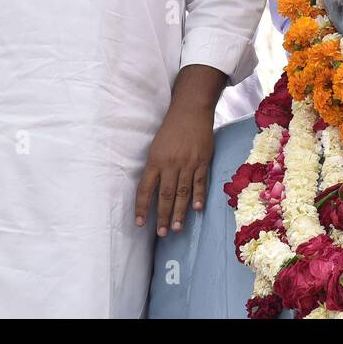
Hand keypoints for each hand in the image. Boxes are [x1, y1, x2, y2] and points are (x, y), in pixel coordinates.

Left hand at [133, 93, 215, 236]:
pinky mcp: (202, 161)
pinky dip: (198, 196)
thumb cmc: (171, 129)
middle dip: (162, 216)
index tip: (140, 223)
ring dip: (179, 212)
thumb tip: (153, 191)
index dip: (142, 207)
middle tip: (162, 233)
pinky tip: (196, 209)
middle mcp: (170, 164)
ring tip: (176, 228)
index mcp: (155, 160)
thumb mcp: (156, 147)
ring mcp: (188, 163)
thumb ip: (155, 168)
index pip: (145, 189)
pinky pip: (200, 182)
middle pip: (165, 195)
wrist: (191, 110)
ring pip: (182, 192)